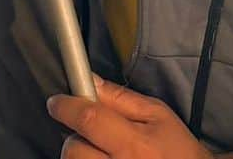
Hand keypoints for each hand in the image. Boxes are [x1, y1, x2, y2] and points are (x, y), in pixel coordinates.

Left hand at [48, 76, 211, 158]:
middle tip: (90, 133)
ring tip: (100, 152)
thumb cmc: (176, 147)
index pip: (88, 119)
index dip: (66, 107)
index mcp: (134, 143)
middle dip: (76, 136)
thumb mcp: (157, 114)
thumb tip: (90, 80)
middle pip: (73, 149)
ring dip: (80, 155)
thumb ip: (121, 98)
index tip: (56, 102)